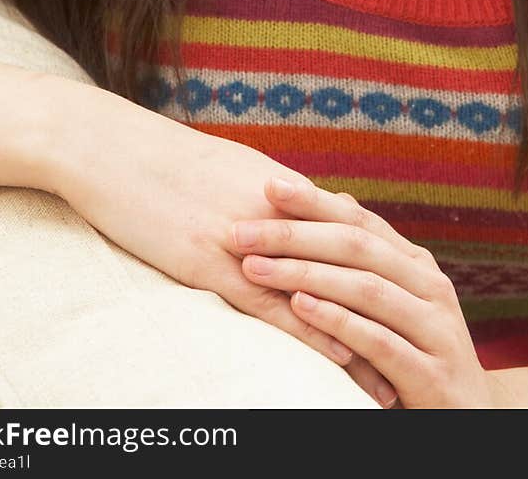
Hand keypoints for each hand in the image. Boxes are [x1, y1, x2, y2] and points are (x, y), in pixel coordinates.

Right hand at [47, 81, 391, 391]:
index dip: (383, 274)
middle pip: (347, 267)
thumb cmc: (160, 156)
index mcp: (280, 187)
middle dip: (384, 312)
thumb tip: (294, 210)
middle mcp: (276, 209)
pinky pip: (274, 304)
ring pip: (320, 292)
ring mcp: (248, 236)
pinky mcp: (215, 261)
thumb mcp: (226, 167)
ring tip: (391, 380)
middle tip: (418, 350)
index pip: (349, 235)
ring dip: (359, 338)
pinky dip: (311, 333)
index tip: (410, 305)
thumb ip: (266, 193)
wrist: (109, 146)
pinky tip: (340, 358)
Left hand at [232, 177, 500, 408]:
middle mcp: (430, 288)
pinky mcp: (431, 373)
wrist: (465, 419)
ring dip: (305, 274)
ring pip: (365, 288)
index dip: (314, 202)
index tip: (267, 186)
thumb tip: (340, 199)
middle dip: (295, 235)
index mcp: (416, 266)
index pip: (360, 221)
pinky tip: (299, 308)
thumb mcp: (394, 304)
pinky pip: (379, 340)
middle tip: (242, 232)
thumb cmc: (415, 356)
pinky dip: (337, 321)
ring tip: (256, 268)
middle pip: (357, 247)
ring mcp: (435, 328)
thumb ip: (368, 259)